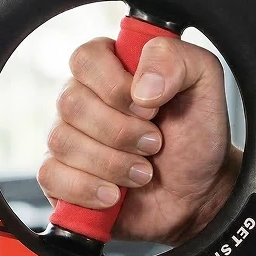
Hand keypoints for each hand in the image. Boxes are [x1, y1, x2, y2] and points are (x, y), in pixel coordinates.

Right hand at [38, 35, 237, 244]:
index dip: (117, 87)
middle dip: (121, 132)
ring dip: (112, 164)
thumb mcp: (204, 85)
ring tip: (144, 173)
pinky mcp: (62, 177)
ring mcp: (69, 139)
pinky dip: (86, 189)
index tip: (151, 109)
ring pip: (63, 142)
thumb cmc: (196, 139)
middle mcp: (84, 99)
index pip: (86, 59)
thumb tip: (142, 86)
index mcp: (111, 68)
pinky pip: (51, 176)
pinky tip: (114, 195)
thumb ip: (178, 60)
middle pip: (71, 103)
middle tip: (154, 144)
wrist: (198, 196)